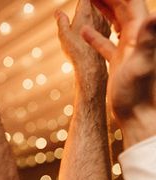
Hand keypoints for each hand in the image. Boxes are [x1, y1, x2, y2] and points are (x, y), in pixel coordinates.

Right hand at [56, 0, 109, 80]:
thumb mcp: (64, 36)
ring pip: (101, 9)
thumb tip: (58, 12)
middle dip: (90, 1)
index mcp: (86, 13)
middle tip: (83, 2)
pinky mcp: (107, 32)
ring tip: (84, 11)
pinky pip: (104, 18)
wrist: (91, 67)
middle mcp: (98, 16)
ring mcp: (104, 23)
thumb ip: (61, 22)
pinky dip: (99, 15)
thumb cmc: (76, 52)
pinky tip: (96, 17)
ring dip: (96, 6)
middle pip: (96, 2)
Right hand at [83, 0, 155, 144]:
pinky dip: (95, 35)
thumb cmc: (140, 92)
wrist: (139, 115)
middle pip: (123, 6)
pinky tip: (84, 31)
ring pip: (115, 21)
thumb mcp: (142, 63)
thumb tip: (154, 16)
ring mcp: (129, 48)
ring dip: (103, 9)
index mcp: (142, 31)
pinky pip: (106, 43)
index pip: (129, 1)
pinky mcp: (120, 61)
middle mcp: (138, 36)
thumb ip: (149, 39)